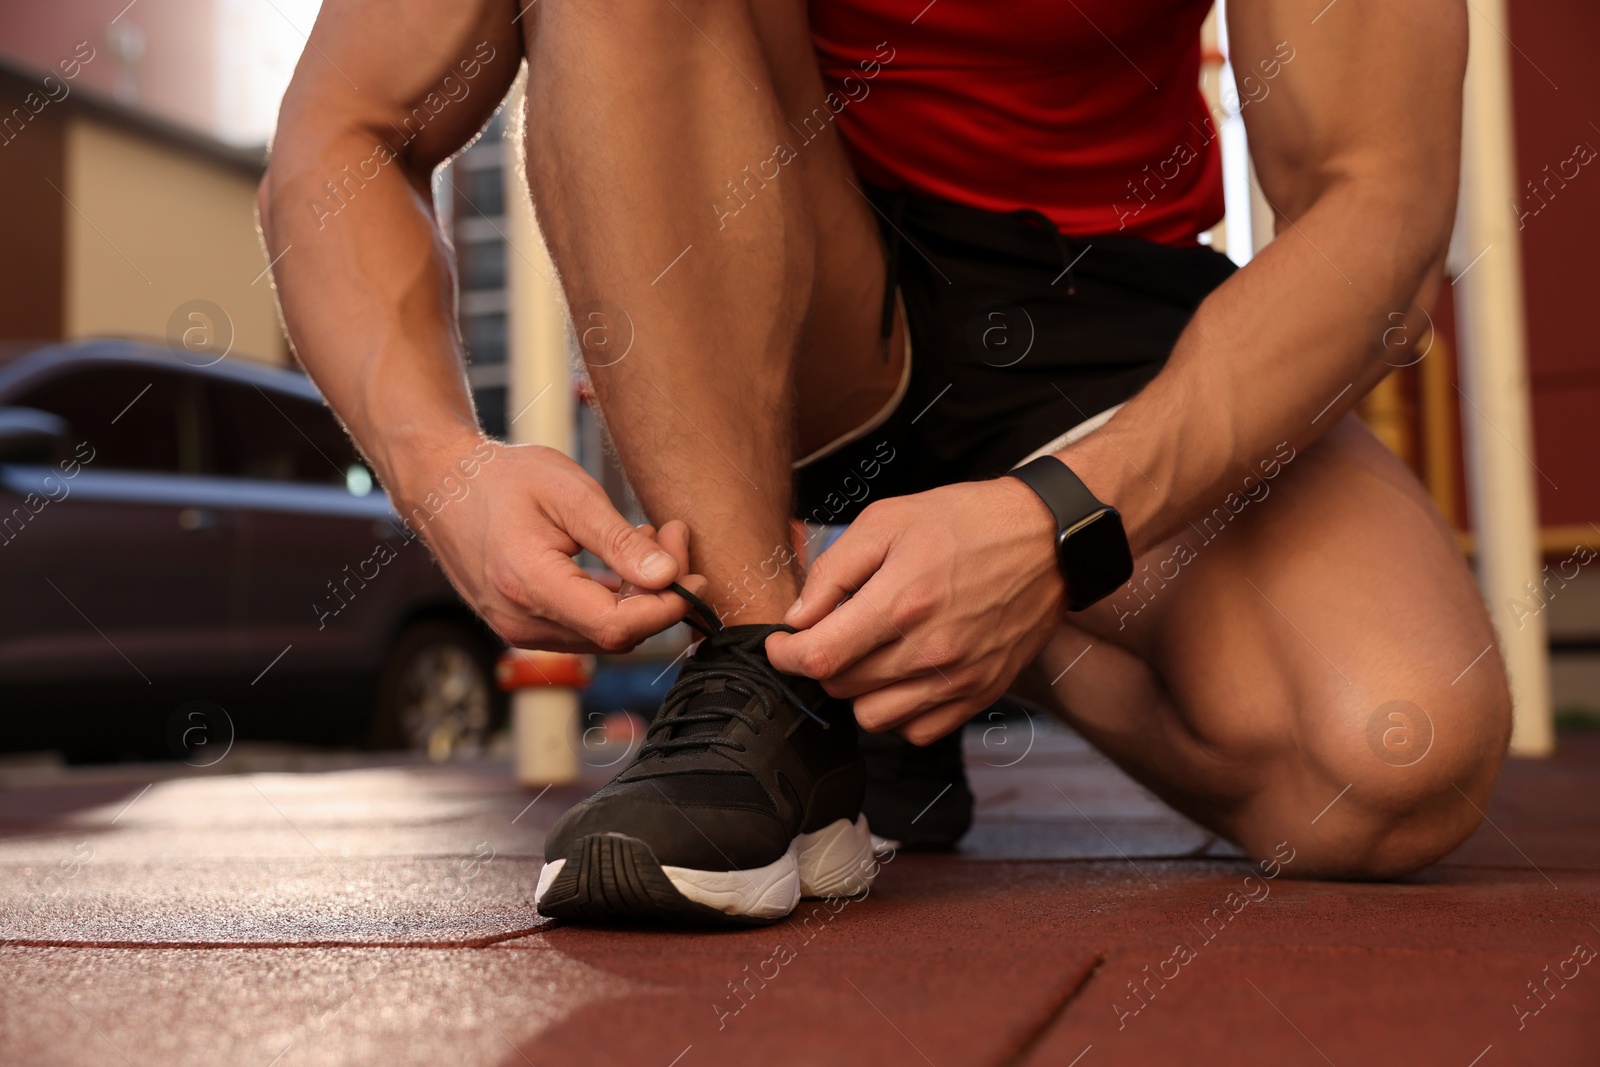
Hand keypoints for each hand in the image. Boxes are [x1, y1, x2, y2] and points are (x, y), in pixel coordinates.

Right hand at [394, 435, 705, 652]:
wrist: (442, 486)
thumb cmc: (503, 480)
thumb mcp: (569, 494)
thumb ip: (619, 541)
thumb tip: (668, 577)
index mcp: (530, 586)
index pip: (616, 626)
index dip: (664, 608)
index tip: (692, 574)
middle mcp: (522, 622)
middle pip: (615, 634)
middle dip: (659, 594)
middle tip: (674, 536)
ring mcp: (519, 629)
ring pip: (602, 633)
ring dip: (639, 596)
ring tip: (650, 539)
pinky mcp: (523, 626)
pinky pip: (582, 626)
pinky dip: (613, 599)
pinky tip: (624, 561)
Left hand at [766, 477, 1062, 742]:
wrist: (1047, 537)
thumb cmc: (966, 521)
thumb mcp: (889, 520)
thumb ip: (834, 570)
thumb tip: (798, 618)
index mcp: (902, 602)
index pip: (819, 658)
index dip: (785, 656)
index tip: (782, 644)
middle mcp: (930, 649)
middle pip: (841, 688)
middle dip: (823, 663)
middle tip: (835, 633)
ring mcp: (959, 678)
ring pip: (875, 718)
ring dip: (860, 690)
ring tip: (872, 653)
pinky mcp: (981, 694)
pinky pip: (918, 731)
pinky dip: (901, 711)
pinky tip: (904, 674)